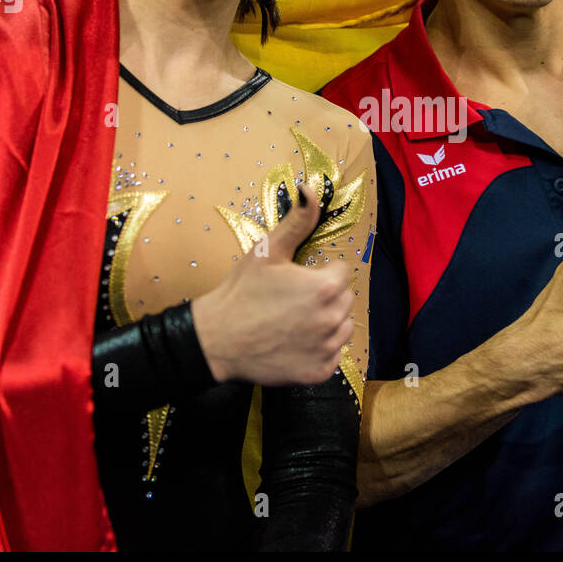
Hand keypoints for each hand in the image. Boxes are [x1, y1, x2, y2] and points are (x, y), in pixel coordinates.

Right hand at [191, 183, 355, 385]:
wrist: (217, 339)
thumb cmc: (241, 292)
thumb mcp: (267, 251)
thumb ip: (297, 221)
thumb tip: (310, 190)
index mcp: (324, 287)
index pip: (342, 272)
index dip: (321, 272)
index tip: (299, 279)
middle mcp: (332, 318)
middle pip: (345, 299)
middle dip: (326, 296)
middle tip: (294, 299)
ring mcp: (326, 348)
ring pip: (343, 327)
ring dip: (328, 322)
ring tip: (296, 320)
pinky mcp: (318, 372)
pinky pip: (333, 355)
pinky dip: (320, 349)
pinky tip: (296, 341)